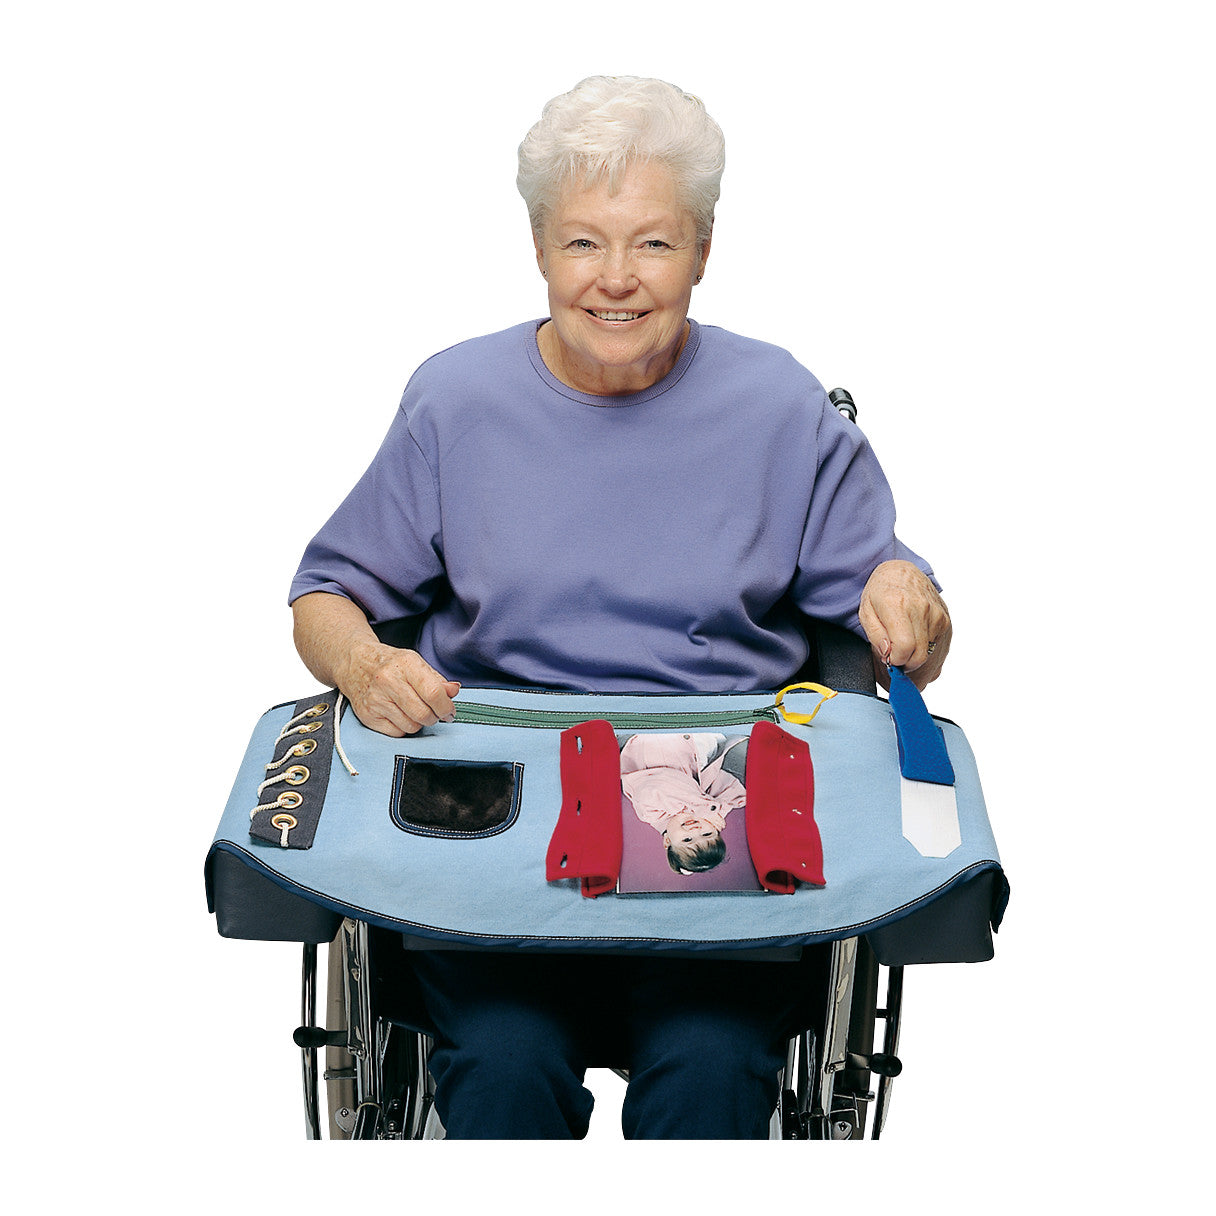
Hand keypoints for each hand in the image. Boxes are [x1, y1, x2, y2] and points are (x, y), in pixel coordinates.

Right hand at [340, 642, 460, 735]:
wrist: (355, 663)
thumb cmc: (390, 664)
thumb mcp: (415, 663)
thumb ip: (437, 680)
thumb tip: (454, 691)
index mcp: (405, 664)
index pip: (433, 692)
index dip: (446, 707)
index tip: (449, 711)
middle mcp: (388, 681)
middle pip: (423, 714)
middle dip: (435, 717)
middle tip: (434, 713)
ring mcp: (376, 700)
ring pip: (412, 727)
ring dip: (419, 722)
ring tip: (414, 710)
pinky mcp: (367, 716)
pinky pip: (397, 733)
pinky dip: (403, 727)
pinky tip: (399, 714)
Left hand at [858, 560, 951, 689]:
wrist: (902, 573)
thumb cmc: (881, 592)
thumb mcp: (866, 612)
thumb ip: (876, 636)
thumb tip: (888, 656)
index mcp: (899, 606)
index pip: (904, 648)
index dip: (895, 661)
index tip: (887, 659)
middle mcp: (923, 610)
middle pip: (919, 657)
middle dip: (904, 666)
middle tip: (893, 660)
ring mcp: (938, 616)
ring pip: (930, 657)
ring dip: (914, 662)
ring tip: (902, 650)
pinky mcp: (946, 622)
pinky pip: (937, 650)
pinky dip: (925, 655)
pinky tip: (913, 645)